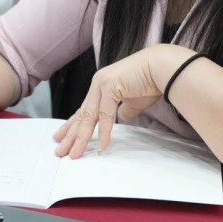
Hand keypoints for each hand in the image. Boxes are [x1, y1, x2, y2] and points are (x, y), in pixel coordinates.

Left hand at [53, 45, 184, 158]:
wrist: (162, 67)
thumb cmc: (151, 81)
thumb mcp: (133, 101)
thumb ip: (124, 111)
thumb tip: (121, 119)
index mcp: (101, 85)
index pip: (84, 109)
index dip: (73, 126)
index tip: (62, 137)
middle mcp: (98, 84)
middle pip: (81, 115)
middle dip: (70, 136)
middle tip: (60, 151)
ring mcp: (102, 84)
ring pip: (88, 116)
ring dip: (81, 138)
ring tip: (74, 154)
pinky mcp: (110, 86)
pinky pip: (105, 115)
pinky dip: (104, 132)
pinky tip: (102, 147)